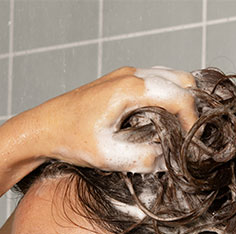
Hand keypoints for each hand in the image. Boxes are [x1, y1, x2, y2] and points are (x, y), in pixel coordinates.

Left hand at [37, 66, 197, 172]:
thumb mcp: (106, 156)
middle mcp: (131, 75)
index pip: (180, 96)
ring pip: (171, 78)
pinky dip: (167, 98)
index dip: (192, 121)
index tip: (190, 144)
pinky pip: (156, 82)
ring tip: (176, 131)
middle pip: (182, 81)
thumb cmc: (70, 139)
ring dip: (179, 102)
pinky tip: (160, 121)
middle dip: (190, 108)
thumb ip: (141, 158)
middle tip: (186, 136)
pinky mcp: (121, 81)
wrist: (43, 127)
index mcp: (130, 88)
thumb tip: (168, 158)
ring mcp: (126, 75)